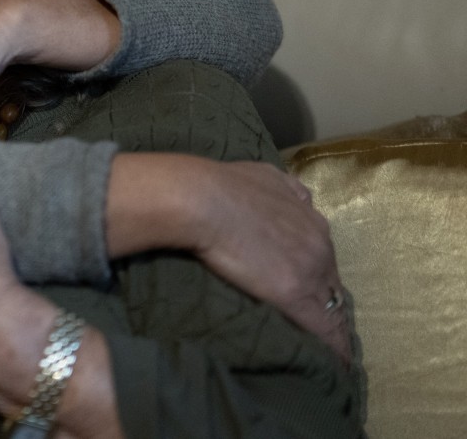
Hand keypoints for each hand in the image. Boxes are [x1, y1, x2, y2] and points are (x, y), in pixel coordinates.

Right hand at [106, 154, 351, 363]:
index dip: (318, 275)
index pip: (324, 257)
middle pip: (333, 281)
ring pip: (333, 305)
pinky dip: (332, 345)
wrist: (202, 199)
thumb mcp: (265, 177)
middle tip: (316, 317)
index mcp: (311, 219)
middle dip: (326, 297)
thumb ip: (286, 190)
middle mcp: (320, 243)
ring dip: (330, 320)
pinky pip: (326, 328)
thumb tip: (295, 197)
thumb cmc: (221, 185)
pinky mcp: (296, 295)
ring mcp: (311, 270)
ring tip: (328, 344)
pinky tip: (335, 361)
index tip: (314, 290)